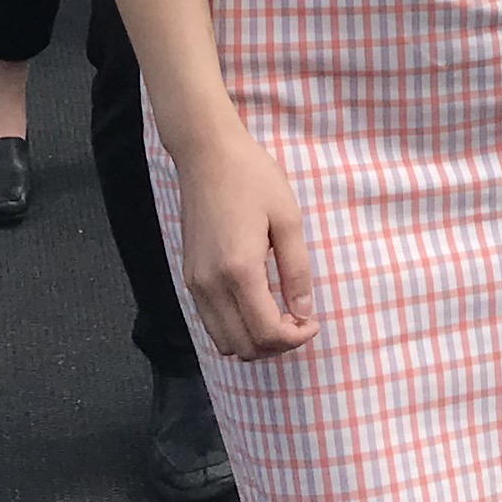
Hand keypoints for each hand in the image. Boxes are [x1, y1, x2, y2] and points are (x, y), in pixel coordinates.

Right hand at [171, 122, 320, 359]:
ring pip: (223, 341)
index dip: (295, 339)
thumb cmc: (252, 178)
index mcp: (239, 270)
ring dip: (254, 340)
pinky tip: (255, 304)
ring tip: (278, 315)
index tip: (312, 322)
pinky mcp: (189, 276)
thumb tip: (303, 313)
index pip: (266, 332)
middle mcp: (211, 285)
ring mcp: (195, 283)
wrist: (206, 154)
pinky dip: (235, 327)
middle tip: (298, 321)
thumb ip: (296, 270)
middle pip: (243, 346)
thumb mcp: (288, 219)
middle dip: (276, 344)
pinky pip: (210, 322)